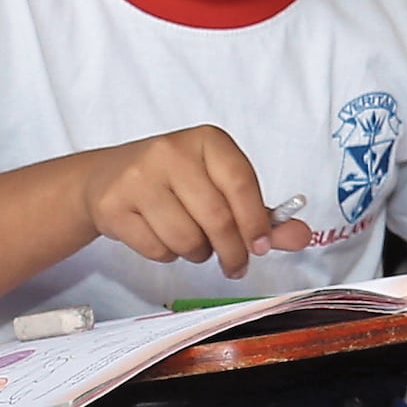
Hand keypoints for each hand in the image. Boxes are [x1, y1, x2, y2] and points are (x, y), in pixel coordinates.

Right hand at [81, 126, 318, 278]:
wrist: (105, 178)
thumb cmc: (175, 182)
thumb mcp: (219, 186)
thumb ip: (262, 213)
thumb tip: (302, 237)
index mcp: (207, 141)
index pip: (241, 183)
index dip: (256, 222)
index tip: (262, 247)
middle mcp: (170, 152)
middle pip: (216, 217)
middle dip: (232, 250)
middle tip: (236, 265)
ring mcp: (138, 178)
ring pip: (186, 238)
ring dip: (198, 253)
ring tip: (195, 243)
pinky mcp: (113, 205)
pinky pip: (156, 248)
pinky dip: (169, 255)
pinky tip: (164, 238)